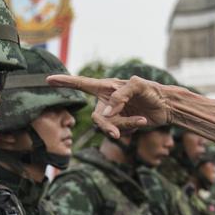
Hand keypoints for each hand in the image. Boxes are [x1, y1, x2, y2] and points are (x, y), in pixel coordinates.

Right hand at [46, 74, 171, 138]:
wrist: (166, 106)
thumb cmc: (152, 91)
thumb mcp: (138, 86)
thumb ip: (120, 96)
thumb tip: (107, 113)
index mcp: (106, 87)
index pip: (81, 84)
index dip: (65, 82)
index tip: (48, 80)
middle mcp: (106, 100)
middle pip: (96, 118)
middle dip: (108, 126)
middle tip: (116, 134)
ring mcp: (113, 114)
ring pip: (108, 127)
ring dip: (125, 127)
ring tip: (142, 120)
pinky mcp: (121, 124)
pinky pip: (119, 132)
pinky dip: (131, 129)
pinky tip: (142, 122)